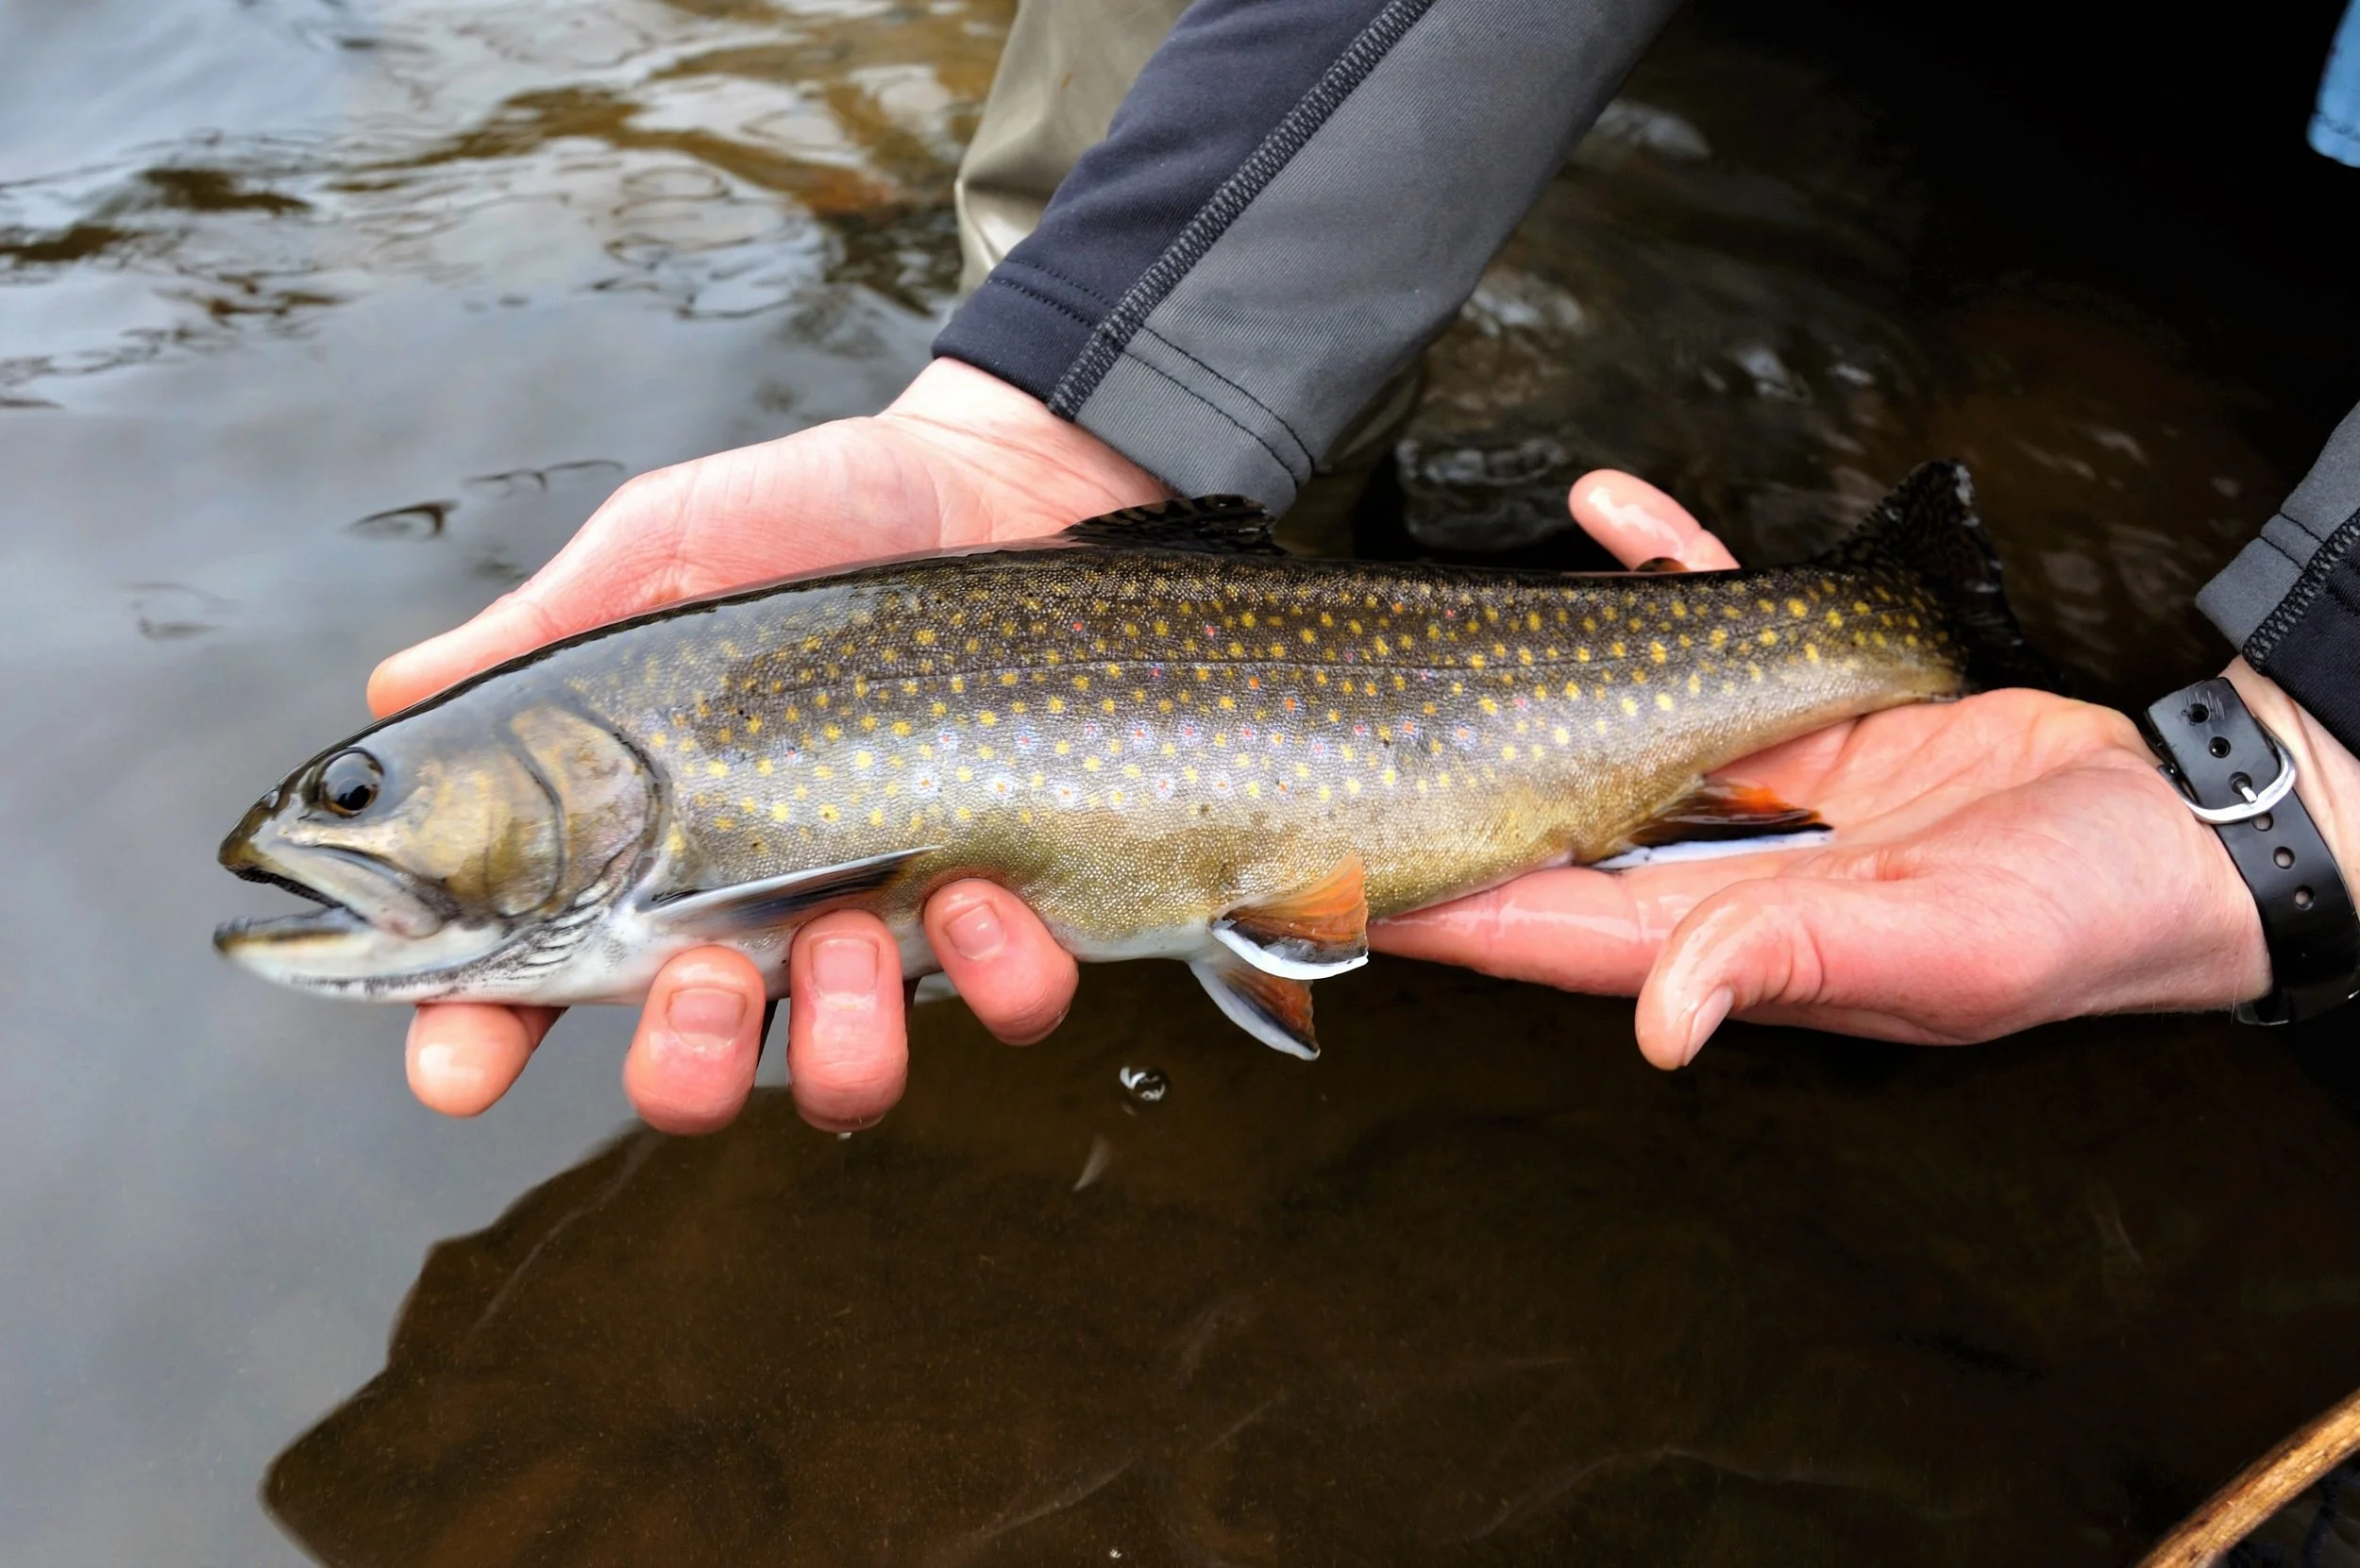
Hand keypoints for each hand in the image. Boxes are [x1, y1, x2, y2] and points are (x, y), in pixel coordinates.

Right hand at [371, 360, 1162, 1132]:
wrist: (996, 481)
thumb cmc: (809, 518)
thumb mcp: (660, 554)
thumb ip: (538, 634)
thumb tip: (395, 691)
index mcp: (635, 856)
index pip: (523, 986)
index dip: (474, 1046)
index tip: (457, 1068)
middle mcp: (751, 918)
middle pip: (689, 1076)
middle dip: (687, 1061)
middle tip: (701, 973)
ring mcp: (884, 927)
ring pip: (844, 1077)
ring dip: (841, 1029)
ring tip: (853, 922)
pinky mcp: (1011, 911)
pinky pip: (1009, 1006)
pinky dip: (996, 971)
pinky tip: (979, 885)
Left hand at [1377, 474, 2359, 1064]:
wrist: (2191, 829)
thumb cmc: (2082, 915)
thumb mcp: (1944, 949)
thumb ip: (1793, 964)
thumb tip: (1663, 1023)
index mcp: (1723, 936)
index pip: (1538, 924)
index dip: (1428, 902)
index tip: (1313, 874)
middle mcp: (1713, 859)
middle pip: (1540, 822)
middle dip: (1436, 788)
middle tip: (1317, 737)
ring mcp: (1752, 774)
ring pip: (1604, 713)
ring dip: (1520, 667)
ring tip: (1424, 622)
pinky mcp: (1808, 697)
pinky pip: (1713, 620)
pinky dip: (1662, 565)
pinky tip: (1610, 511)